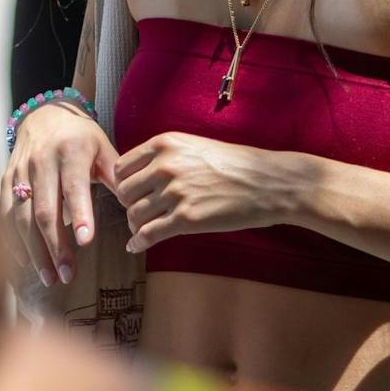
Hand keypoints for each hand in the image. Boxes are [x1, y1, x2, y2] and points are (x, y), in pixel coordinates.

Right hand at [0, 102, 119, 287]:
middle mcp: (41, 161)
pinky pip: (4, 214)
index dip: (80, 214)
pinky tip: (24, 261)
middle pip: (44, 209)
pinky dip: (12, 240)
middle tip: (67, 275)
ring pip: (21, 217)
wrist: (45, 114)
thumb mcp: (103, 148)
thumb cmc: (80, 137)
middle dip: (55, 246)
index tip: (87, 242)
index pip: (74, 187)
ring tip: (49, 276)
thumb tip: (133, 208)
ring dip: (33, 250)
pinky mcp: (5, 180)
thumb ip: (115, 176)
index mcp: (71, 152)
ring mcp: (19, 172)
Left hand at [114, 133, 291, 253]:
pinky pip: (148, 235)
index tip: (132, 193)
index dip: (124, 183)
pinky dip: (138, 243)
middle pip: (124, 193)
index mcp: (165, 144)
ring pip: (134, 215)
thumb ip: (167, 157)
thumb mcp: (195, 147)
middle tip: (140, 212)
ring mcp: (174, 193)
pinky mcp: (185, 219)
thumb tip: (144, 175)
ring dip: (136, 226)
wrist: (266, 182)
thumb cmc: (236, 164)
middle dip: (129, 205)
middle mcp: (164, 166)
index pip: (122, 167)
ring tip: (144, 230)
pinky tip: (136, 247)